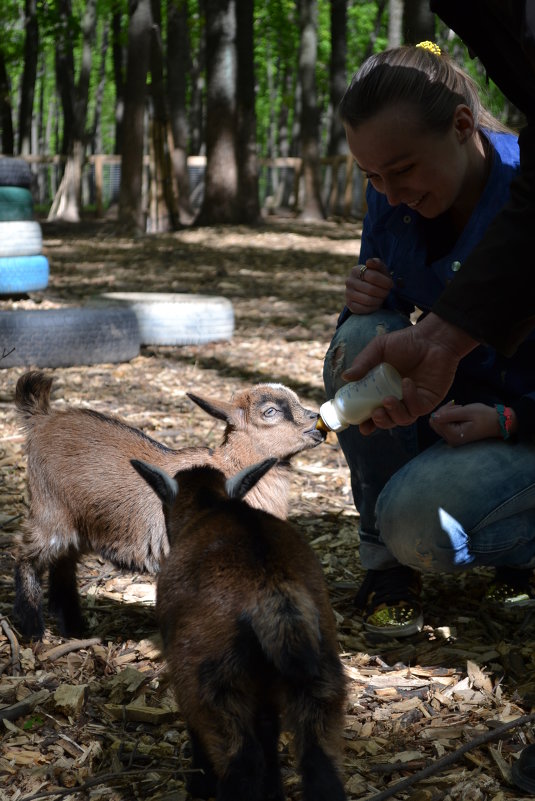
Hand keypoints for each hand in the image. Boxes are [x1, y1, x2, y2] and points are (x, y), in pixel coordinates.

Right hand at [341, 313, 478, 433]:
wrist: (432, 338)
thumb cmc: (406, 342)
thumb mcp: (379, 348)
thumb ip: (363, 363)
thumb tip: (346, 377)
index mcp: (382, 390)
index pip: (372, 412)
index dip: (366, 422)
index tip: (360, 425)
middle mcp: (397, 399)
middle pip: (387, 421)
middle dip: (380, 422)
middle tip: (375, 412)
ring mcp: (413, 401)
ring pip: (403, 420)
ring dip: (394, 413)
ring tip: (388, 399)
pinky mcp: (428, 401)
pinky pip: (417, 408)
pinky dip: (410, 398)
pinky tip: (407, 383)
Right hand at [345, 258, 392, 313]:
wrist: (367, 290)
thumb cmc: (377, 278)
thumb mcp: (379, 269)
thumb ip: (377, 263)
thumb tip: (369, 262)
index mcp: (356, 270)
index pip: (373, 276)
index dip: (385, 282)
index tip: (391, 284)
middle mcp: (349, 281)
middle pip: (371, 290)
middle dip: (383, 292)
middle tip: (387, 292)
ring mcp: (348, 294)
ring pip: (368, 300)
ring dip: (379, 300)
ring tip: (382, 297)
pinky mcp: (349, 305)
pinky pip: (364, 309)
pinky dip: (373, 307)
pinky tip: (376, 304)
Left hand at [429, 401, 508, 445]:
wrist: (497, 423)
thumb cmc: (485, 416)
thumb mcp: (467, 412)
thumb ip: (449, 414)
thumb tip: (434, 416)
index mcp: (454, 435)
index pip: (436, 420)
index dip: (443, 410)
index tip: (455, 404)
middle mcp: (451, 440)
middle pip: (435, 422)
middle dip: (444, 412)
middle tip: (457, 406)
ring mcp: (452, 439)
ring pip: (439, 423)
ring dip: (447, 414)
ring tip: (461, 411)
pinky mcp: (454, 437)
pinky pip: (444, 425)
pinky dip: (449, 418)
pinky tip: (460, 415)